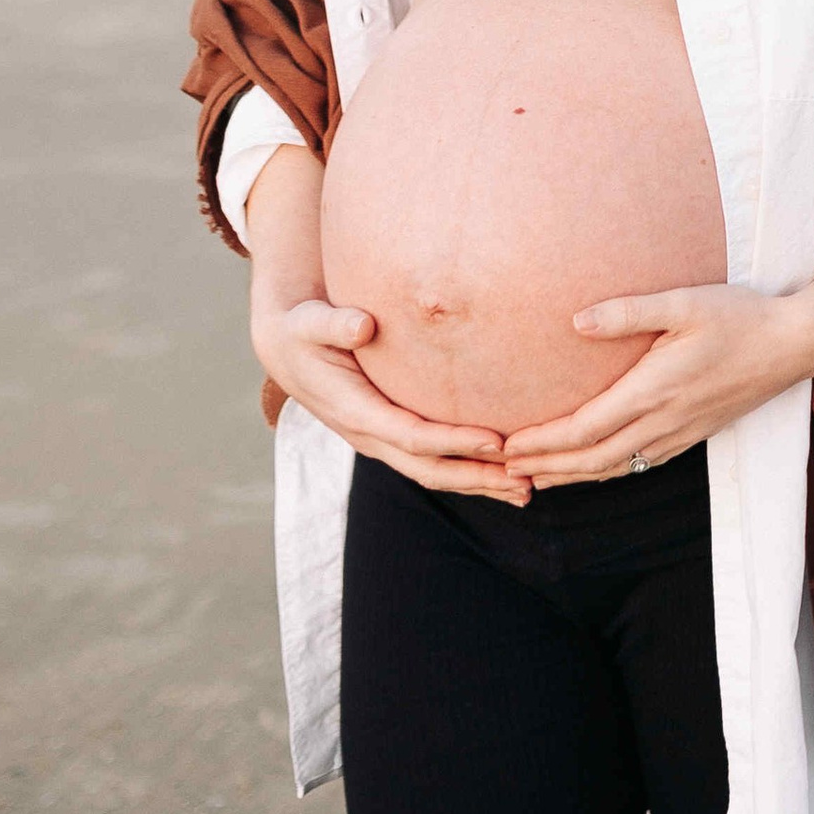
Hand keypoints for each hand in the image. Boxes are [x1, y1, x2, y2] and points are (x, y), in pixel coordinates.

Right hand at [252, 289, 533, 504]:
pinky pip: (431, 462)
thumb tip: (362, 325)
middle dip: (477, 478)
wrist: (287, 349)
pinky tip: (501, 472)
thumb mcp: (309, 323)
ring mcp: (379, 441)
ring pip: (433, 473)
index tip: (498, 441)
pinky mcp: (390, 436)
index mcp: (355, 410)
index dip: (455, 442)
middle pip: (429, 469)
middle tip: (525, 482)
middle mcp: (368, 435)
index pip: (413, 435)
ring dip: (478, 484)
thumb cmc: (303, 330)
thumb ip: (334, 324)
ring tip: (525, 490)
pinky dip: (467, 471)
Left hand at [500, 281, 813, 486]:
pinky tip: (592, 468)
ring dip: (571, 476)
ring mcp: (679, 433)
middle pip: (592, 460)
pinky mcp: (692, 434)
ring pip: (615, 468)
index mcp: (652, 391)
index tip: (507, 446)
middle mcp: (662, 421)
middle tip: (503, 471)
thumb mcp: (684, 302)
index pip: (583, 430)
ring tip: (535, 477)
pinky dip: (605, 472)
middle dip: (545, 468)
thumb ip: (628, 311)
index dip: (541, 443)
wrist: (792, 345)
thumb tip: (575, 322)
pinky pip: (638, 464)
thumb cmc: (739, 317)